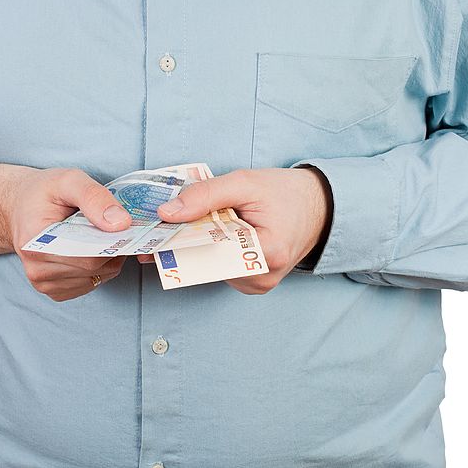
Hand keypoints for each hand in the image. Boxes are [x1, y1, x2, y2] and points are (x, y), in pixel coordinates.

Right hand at [6, 168, 131, 301]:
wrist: (20, 208)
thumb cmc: (42, 193)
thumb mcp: (67, 180)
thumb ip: (94, 197)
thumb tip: (121, 223)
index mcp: (35, 242)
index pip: (85, 255)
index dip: (110, 241)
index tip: (122, 226)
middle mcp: (36, 269)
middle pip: (93, 267)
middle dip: (111, 247)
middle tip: (114, 226)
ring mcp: (44, 283)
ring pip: (96, 277)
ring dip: (108, 258)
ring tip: (99, 235)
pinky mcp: (54, 290)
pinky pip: (90, 284)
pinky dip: (100, 268)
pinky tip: (91, 248)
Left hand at [143, 167, 331, 293]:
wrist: (317, 207)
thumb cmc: (285, 193)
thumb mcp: (245, 182)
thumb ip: (205, 195)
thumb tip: (167, 213)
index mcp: (268, 252)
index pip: (211, 252)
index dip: (179, 242)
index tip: (152, 235)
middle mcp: (263, 277)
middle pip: (207, 265)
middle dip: (178, 247)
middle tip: (151, 234)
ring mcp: (258, 284)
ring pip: (209, 270)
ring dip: (190, 250)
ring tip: (171, 232)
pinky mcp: (252, 283)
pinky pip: (219, 271)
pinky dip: (205, 254)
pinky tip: (195, 239)